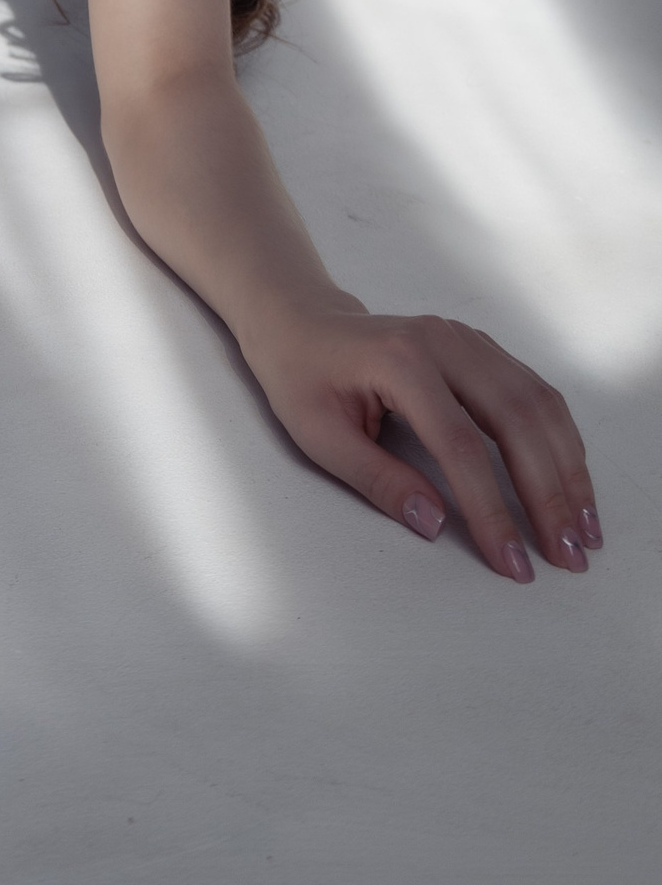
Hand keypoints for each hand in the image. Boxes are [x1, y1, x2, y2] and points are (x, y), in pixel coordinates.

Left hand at [247, 308, 601, 581]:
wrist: (302, 322)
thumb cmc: (303, 378)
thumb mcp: (319, 436)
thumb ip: (377, 479)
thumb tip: (434, 524)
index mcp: (400, 361)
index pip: (460, 445)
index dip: (491, 508)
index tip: (511, 562)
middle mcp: (444, 343)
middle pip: (516, 420)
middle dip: (549, 494)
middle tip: (568, 556)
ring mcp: (467, 341)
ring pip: (538, 404)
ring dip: (568, 468)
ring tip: (583, 529)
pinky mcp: (481, 350)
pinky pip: (535, 394)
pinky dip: (560, 441)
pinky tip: (570, 482)